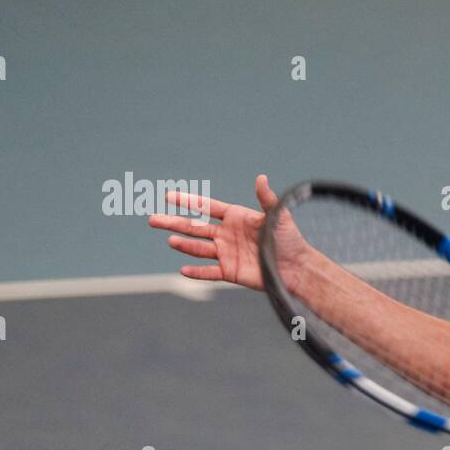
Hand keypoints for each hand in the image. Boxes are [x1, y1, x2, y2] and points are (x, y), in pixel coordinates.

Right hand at [148, 174, 308, 291]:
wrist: (296, 267)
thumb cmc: (289, 239)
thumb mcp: (278, 216)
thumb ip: (266, 199)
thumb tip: (261, 177)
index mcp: (235, 217)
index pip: (206, 207)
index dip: (188, 201)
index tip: (168, 196)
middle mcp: (227, 234)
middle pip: (194, 227)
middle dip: (174, 223)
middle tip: (152, 219)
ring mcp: (226, 253)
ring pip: (198, 248)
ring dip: (183, 244)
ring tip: (170, 240)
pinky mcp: (229, 271)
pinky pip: (209, 272)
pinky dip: (196, 272)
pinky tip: (182, 270)